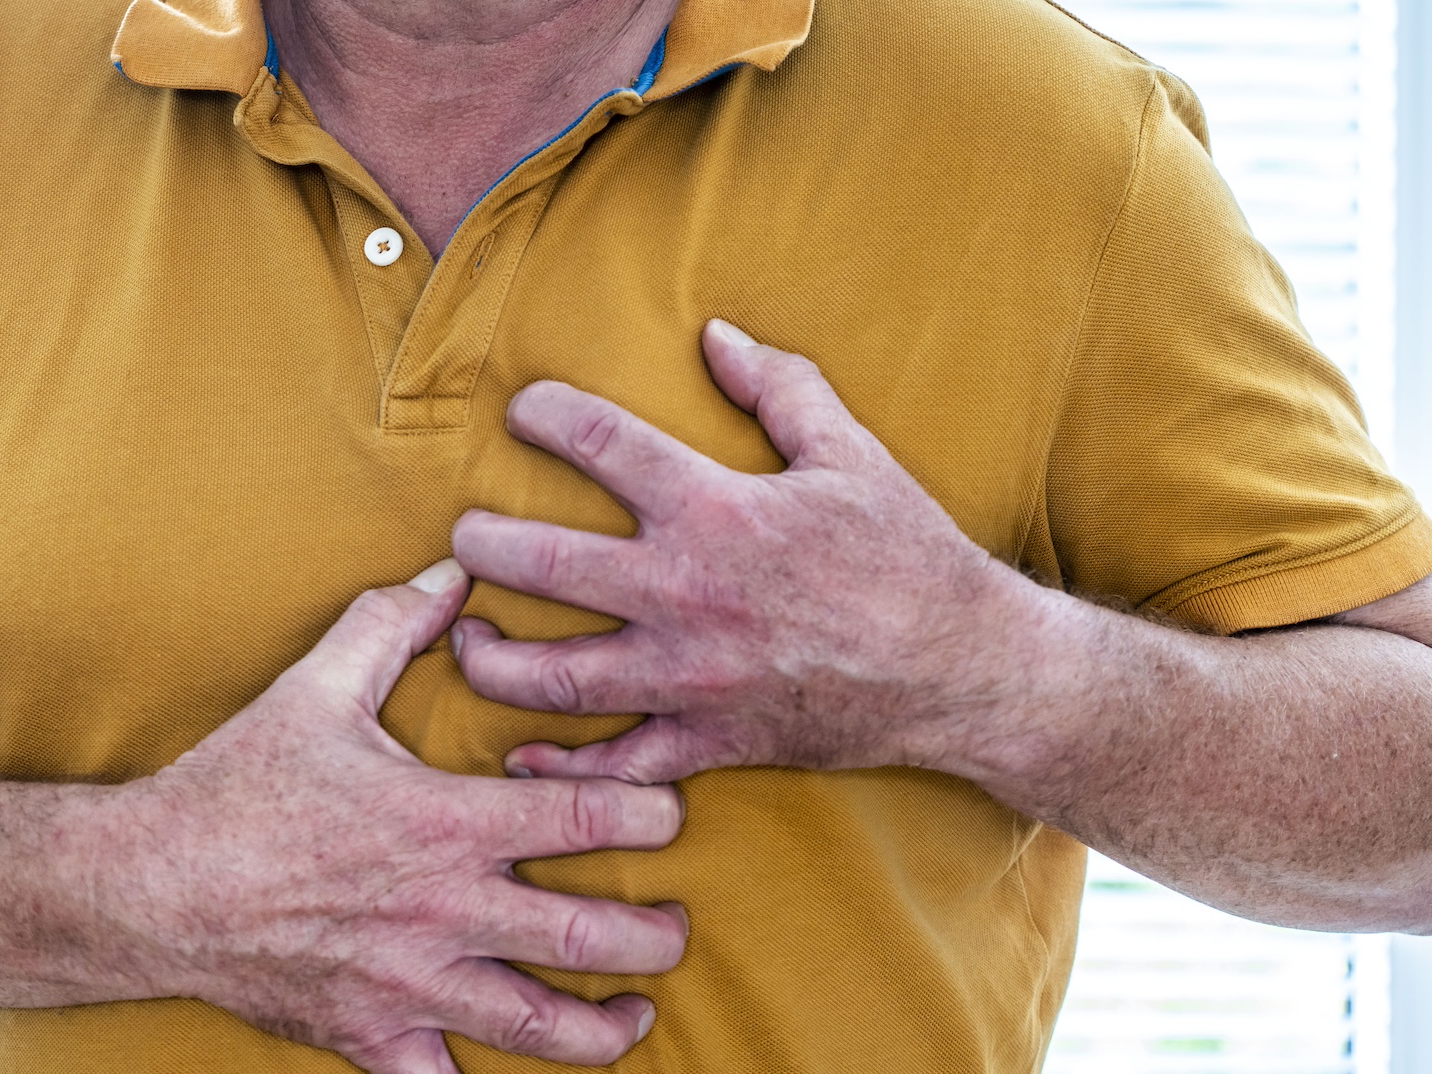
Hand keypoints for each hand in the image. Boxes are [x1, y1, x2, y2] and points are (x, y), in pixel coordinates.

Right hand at [112, 560, 688, 1073]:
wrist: (149, 885)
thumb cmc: (237, 785)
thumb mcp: (317, 686)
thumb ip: (394, 623)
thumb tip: (453, 570)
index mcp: (446, 821)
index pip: (591, 816)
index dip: (653, 811)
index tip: (668, 812)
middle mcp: (445, 910)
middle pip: (592, 937)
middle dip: (655, 937)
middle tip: (673, 924)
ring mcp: (412, 984)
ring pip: (541, 1028)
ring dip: (606, 1026)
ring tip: (632, 1009)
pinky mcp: (371, 1037)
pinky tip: (512, 1070)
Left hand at [449, 320, 1037, 784]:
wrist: (965, 669)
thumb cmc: (908, 554)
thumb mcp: (850, 453)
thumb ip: (778, 387)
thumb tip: (714, 335)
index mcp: (717, 510)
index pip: (598, 442)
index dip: (543, 414)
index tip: (522, 411)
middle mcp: (686, 594)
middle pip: (541, 565)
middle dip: (482, 544)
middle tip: (466, 536)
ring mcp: (690, 675)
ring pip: (553, 676)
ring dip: (491, 660)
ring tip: (467, 638)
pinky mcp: (708, 739)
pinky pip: (615, 762)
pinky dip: (561, 765)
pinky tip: (520, 754)